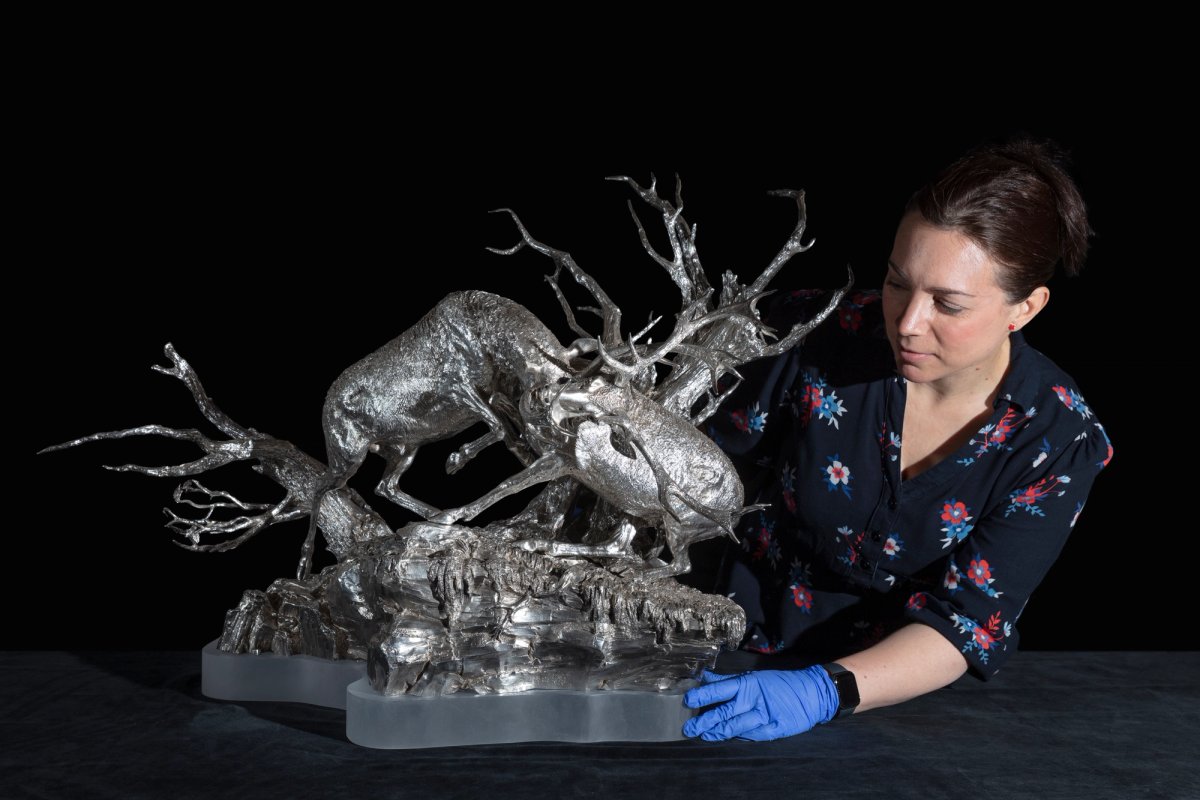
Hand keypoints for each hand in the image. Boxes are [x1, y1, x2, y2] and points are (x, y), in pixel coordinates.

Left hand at [682, 666, 838, 740]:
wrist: (811, 693)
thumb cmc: (779, 683)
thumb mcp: (753, 677)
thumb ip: (727, 681)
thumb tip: (705, 677)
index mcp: (747, 684)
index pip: (719, 690)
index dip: (702, 696)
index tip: (687, 701)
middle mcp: (753, 700)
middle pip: (724, 712)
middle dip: (705, 722)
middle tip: (689, 728)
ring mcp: (764, 716)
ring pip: (735, 727)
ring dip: (718, 733)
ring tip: (704, 736)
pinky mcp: (774, 729)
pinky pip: (752, 736)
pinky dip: (740, 737)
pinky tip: (729, 738)